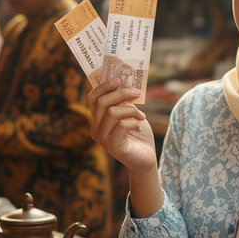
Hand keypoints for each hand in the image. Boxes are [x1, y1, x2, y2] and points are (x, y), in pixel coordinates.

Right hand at [88, 79, 162, 217]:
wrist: (146, 159)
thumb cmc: (138, 135)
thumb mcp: (130, 113)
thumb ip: (124, 102)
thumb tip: (124, 84)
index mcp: (97, 120)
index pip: (92, 98)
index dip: (104, 86)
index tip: (119, 79)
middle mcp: (95, 129)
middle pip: (102, 103)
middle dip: (121, 94)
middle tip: (137, 93)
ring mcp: (102, 139)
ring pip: (112, 113)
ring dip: (131, 110)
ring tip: (141, 116)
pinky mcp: (113, 147)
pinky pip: (121, 125)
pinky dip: (134, 122)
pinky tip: (139, 127)